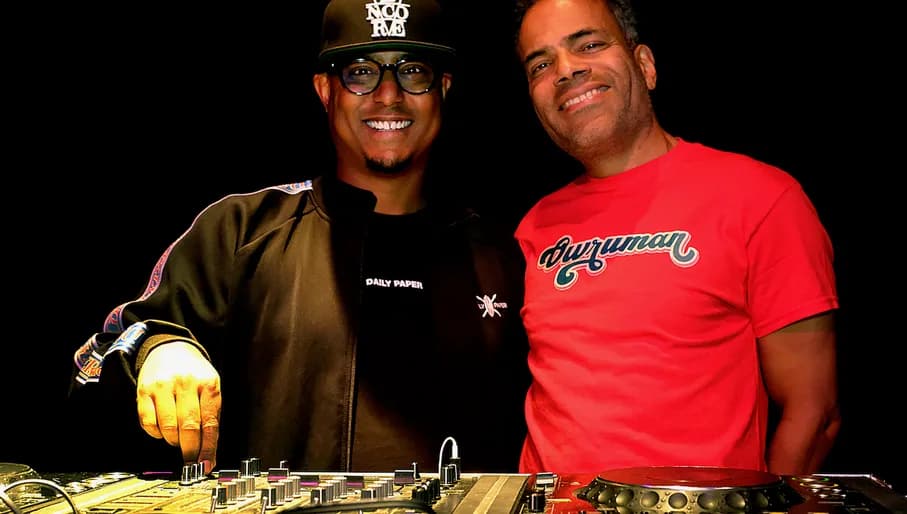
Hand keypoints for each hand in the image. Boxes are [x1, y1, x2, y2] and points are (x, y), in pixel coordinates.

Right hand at [136, 341, 220, 472]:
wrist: (170, 349)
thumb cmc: (193, 373)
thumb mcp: (210, 387)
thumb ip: (211, 416)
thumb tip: (209, 452)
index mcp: (208, 383)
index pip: (210, 423)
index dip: (208, 449)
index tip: (206, 464)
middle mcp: (186, 383)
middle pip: (189, 427)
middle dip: (191, 450)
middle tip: (191, 461)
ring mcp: (163, 386)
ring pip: (168, 427)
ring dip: (173, 441)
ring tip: (178, 440)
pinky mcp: (143, 390)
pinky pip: (148, 422)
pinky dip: (156, 433)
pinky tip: (162, 430)